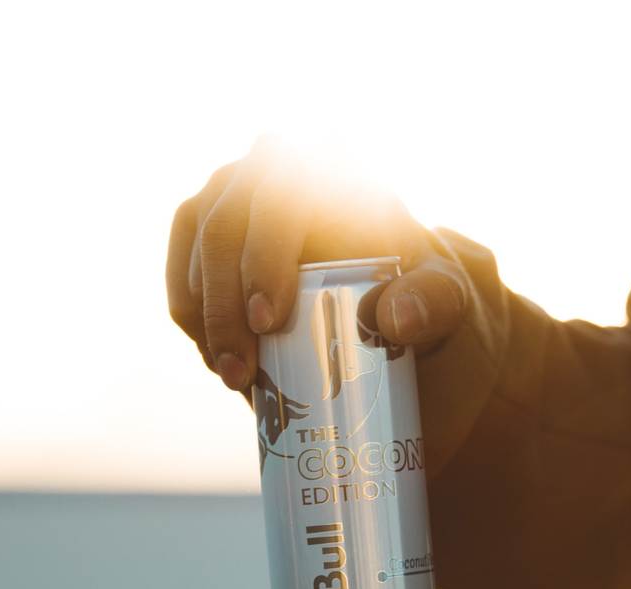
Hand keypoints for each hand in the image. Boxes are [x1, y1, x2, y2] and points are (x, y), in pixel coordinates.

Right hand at [166, 135, 469, 391]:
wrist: (391, 296)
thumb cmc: (420, 291)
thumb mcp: (447, 298)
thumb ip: (434, 303)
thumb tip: (390, 318)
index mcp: (335, 170)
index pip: (283, 192)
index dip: (265, 254)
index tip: (269, 321)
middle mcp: (275, 169)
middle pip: (225, 220)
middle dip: (224, 302)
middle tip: (243, 370)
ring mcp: (235, 194)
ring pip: (196, 240)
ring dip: (204, 315)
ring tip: (234, 378)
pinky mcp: (206, 231)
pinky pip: (183, 265)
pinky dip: (194, 316)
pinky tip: (219, 360)